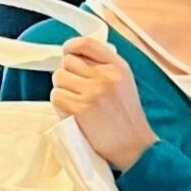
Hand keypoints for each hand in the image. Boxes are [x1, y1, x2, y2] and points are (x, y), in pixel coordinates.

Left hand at [49, 35, 156, 169]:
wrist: (133, 147)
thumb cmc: (125, 116)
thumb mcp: (123, 82)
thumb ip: (103, 66)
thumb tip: (73, 55)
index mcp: (118, 67)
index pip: (87, 43)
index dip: (71, 46)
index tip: (67, 53)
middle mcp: (105, 76)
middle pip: (67, 61)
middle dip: (68, 74)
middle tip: (77, 89)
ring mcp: (92, 92)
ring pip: (58, 78)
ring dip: (62, 89)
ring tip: (76, 101)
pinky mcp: (79, 108)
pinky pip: (56, 96)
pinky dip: (60, 104)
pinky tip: (73, 112)